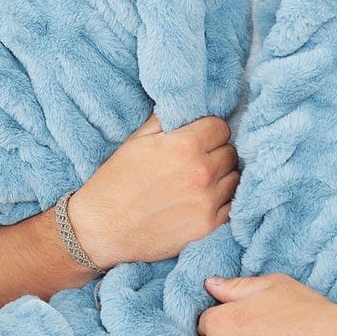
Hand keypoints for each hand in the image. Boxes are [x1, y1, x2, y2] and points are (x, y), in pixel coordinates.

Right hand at [67, 112, 238, 268]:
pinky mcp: (209, 226)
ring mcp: (207, 201)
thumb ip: (166, 120)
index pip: (221, 128)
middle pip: (230, 153)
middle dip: (216, 154)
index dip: (209, 132)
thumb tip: (187, 106)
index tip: (198, 140)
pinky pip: (231, 206)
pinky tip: (200, 202)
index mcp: (185, 145)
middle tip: (195, 163)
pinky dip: (220, 203)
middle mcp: (202, 171)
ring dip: (221, 179)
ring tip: (197, 184)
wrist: (102, 229)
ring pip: (234, 179)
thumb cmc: (116, 182)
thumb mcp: (136, 141)